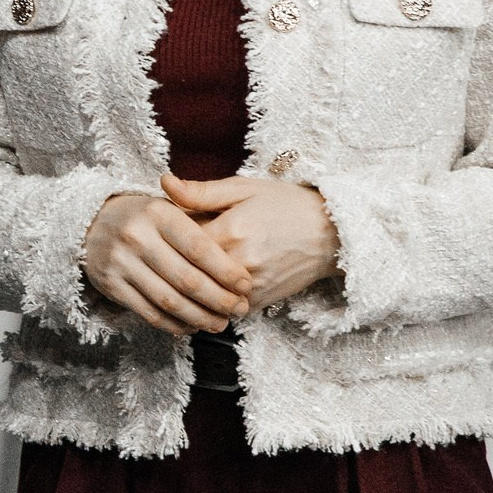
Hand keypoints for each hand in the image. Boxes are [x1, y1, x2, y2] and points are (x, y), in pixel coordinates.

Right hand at [82, 191, 252, 336]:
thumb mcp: (168, 204)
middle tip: (239, 309)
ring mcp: (121, 263)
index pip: (199, 247)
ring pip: (169, 301)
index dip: (226, 271)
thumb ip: (201, 218)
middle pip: (187, 279)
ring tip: (220, 323)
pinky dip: (174, 324)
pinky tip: (192, 325)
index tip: (245, 285)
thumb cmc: (143, 216)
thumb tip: (237, 246)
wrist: (91, 222)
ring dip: (200, 317)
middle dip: (219, 300)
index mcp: (158, 213)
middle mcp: (137, 237)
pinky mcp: (111, 286)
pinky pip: (149, 313)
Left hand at [160, 173, 338, 311]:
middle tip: (167, 252)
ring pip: (202, 296)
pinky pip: (222, 309)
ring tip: (184, 270)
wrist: (330, 233)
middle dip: (174, 263)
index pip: (178, 242)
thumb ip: (201, 191)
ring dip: (190, 286)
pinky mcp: (259, 303)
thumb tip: (164, 182)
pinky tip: (206, 286)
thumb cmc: (285, 204)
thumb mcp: (243, 188)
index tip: (163, 229)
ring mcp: (250, 288)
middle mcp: (238, 264)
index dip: (166, 236)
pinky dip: (210, 300)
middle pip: (187, 272)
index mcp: (230, 231)